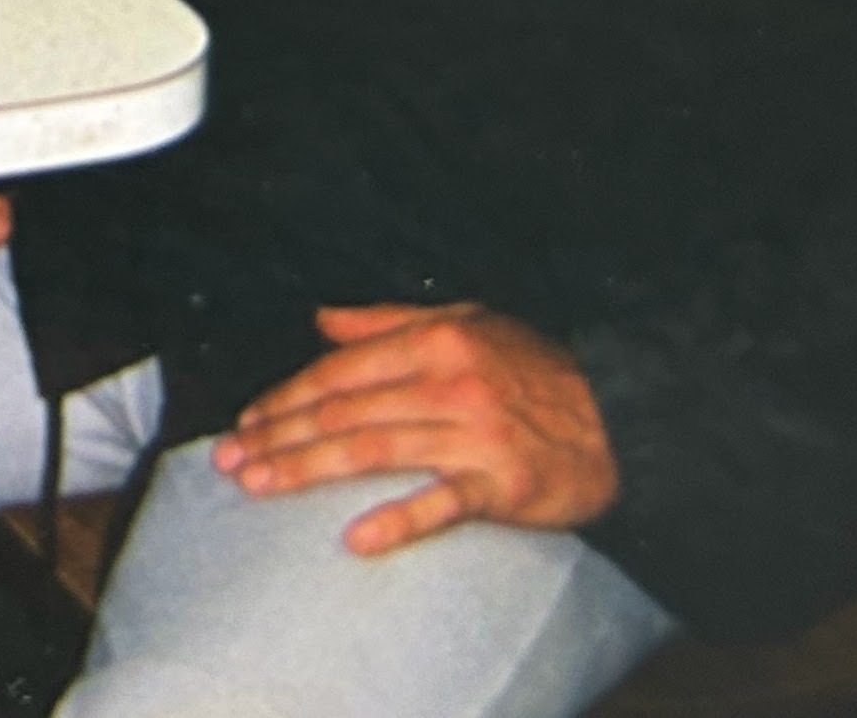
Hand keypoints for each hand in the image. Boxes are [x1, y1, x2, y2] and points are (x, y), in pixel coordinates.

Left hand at [214, 303, 617, 555]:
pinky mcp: (503, 484)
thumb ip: (388, 321)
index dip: (284, 397)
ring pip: (372, 450)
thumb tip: (321, 319)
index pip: (338, 372)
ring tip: (261, 486)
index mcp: (434, 341)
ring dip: (309, 469)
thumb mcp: (467, 322)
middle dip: (278, 437)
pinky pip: (442, 504)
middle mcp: (448, 383)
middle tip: (230, 461)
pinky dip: (399, 520)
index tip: (246, 422)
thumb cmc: (537, 370)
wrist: (625, 417)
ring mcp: (475, 435)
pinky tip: (356, 538)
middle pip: (342, 412)